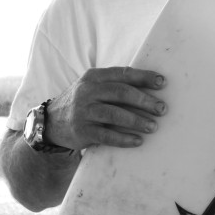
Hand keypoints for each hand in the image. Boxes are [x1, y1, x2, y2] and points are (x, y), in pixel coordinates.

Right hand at [45, 67, 166, 150]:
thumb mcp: (94, 88)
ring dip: (136, 121)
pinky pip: (106, 136)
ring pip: (114, 114)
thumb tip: (152, 89)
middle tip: (162, 109)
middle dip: (144, 100)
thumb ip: (116, 86)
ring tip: (153, 126)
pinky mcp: (82, 130)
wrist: (52, 122)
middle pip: (120, 92)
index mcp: (94, 77)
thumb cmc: (84, 103)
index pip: (122, 73)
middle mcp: (87, 91)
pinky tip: (138, 141)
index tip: (162, 82)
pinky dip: (124, 139)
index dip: (143, 77)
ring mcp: (83, 111)